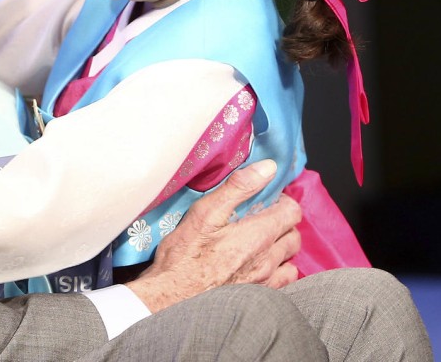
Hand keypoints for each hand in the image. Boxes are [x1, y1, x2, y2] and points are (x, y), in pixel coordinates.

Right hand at [126, 160, 301, 312]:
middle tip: (261, 218)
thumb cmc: (184, 256)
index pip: (292, 212)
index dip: (282, 201)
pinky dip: (279, 269)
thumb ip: (238, 188)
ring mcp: (266, 281)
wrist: (173, 298)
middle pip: (294, 234)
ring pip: (291, 258)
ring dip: (281, 247)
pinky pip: (285, 281)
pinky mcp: (260, 297)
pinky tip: (261, 266)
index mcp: (258, 235)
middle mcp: (268, 258)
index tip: (266, 199)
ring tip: (261, 242)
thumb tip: (267, 168)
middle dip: (282, 222)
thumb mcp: (204, 213)